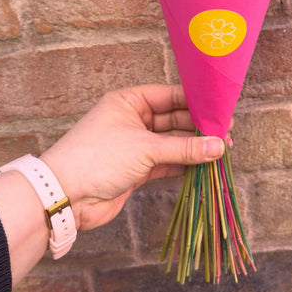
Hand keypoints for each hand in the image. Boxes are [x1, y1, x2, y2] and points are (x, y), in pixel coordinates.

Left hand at [40, 84, 224, 231]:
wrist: (65, 196)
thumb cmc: (97, 158)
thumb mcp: (145, 148)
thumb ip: (184, 149)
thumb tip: (219, 146)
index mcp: (129, 102)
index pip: (170, 95)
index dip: (196, 102)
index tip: (221, 110)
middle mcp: (133, 120)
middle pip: (174, 119)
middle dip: (199, 128)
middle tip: (227, 134)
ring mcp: (135, 145)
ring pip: (172, 142)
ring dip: (194, 148)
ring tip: (221, 151)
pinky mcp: (137, 169)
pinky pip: (167, 162)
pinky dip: (184, 164)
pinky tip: (204, 165)